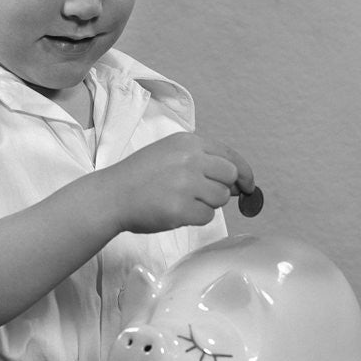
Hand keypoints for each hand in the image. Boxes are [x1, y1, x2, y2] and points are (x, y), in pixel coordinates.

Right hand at [103, 131, 253, 233]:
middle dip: (222, 189)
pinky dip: (195, 218)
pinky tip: (175, 211)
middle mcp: (190, 159)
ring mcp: (186, 184)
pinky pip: (207, 217)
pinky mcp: (181, 209)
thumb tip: (237, 183)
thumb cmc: (140, 176)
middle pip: (230, 176)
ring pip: (220, 198)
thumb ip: (202, 161)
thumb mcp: (169, 153)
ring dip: (207, 204)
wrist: (112, 195)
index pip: (230, 156)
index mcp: (188, 142)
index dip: (244, 172)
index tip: (249, 185)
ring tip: (181, 201)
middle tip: (203, 195)